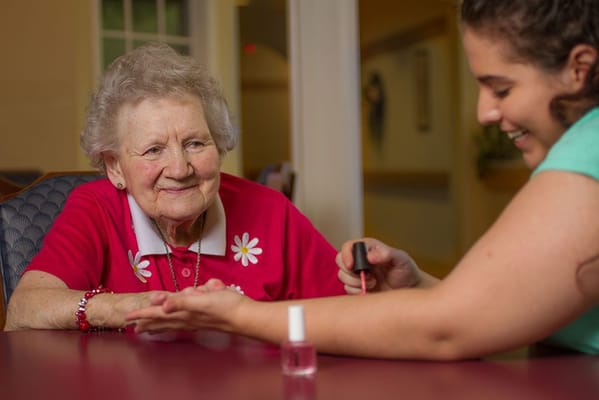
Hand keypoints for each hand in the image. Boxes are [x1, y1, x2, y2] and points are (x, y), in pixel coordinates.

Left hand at [125, 279, 248, 333]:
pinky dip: (176, 320)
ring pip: (173, 320)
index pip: (158, 313)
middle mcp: (187, 317)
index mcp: (184, 312)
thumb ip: (182, 301)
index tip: (127, 317)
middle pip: (162, 320)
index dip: (142, 313)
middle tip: (133, 326)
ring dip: (159, 323)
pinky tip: (178, 322)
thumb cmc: (225, 306)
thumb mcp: (201, 300)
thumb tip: (162, 306)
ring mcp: (196, 318)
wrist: (245, 316)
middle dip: (148, 322)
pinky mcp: (205, 316)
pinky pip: (186, 317)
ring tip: (149, 327)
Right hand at [336, 238, 421, 293]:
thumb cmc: (406, 271)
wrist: (409, 290)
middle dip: (350, 271)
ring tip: (373, 283)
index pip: (349, 246)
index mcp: (368, 248)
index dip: (347, 255)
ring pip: (342, 276)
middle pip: (340, 260)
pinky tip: (369, 291)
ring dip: (355, 282)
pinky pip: (347, 289)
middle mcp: (360, 259)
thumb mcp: (401, 259)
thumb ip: (387, 254)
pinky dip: (356, 291)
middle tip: (367, 276)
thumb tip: (370, 256)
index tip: (352, 266)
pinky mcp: (357, 287)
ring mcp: (358, 274)